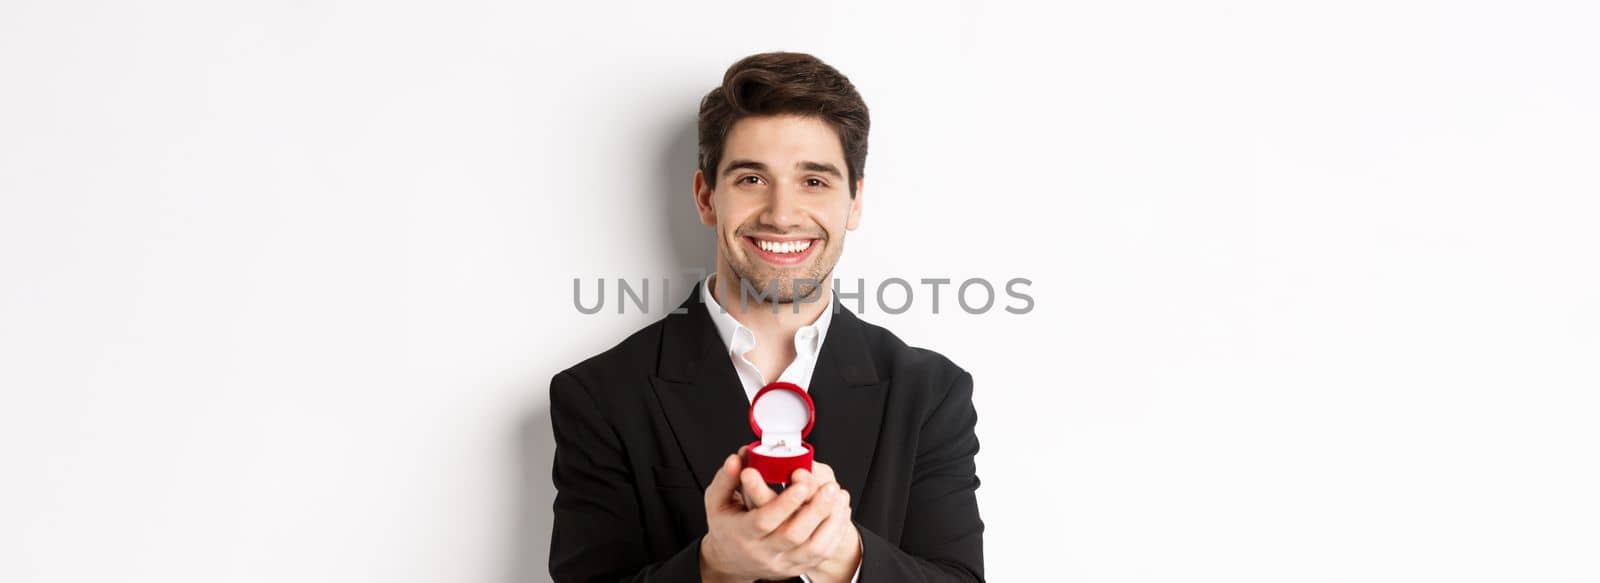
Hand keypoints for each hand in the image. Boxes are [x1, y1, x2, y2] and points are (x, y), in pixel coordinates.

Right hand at [699, 451, 852, 579]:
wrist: (731, 560)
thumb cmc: (727, 526)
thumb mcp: (717, 501)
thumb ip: (727, 478)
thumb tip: (738, 459)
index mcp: (742, 532)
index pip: (764, 520)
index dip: (785, 502)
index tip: (800, 480)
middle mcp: (763, 550)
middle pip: (793, 535)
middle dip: (815, 509)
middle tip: (830, 486)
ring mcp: (782, 562)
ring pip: (814, 547)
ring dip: (831, 520)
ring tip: (839, 495)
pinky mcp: (797, 566)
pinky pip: (823, 553)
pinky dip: (835, 531)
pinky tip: (840, 511)